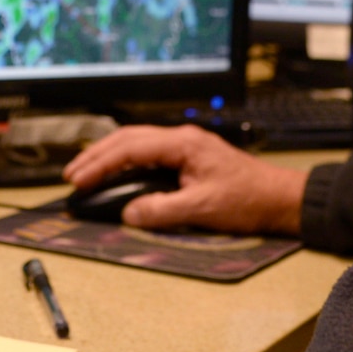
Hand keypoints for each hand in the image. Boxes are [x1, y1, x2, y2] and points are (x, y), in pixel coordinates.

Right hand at [62, 124, 306, 234]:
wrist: (280, 198)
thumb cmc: (249, 199)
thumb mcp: (203, 209)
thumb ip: (162, 211)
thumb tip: (129, 213)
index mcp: (183, 144)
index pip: (131, 147)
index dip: (101, 163)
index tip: (79, 179)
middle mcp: (182, 139)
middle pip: (129, 138)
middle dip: (97, 155)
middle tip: (72, 175)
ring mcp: (186, 146)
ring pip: (137, 143)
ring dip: (110, 156)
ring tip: (86, 173)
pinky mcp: (190, 157)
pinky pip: (150, 153)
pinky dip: (127, 162)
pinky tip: (117, 174)